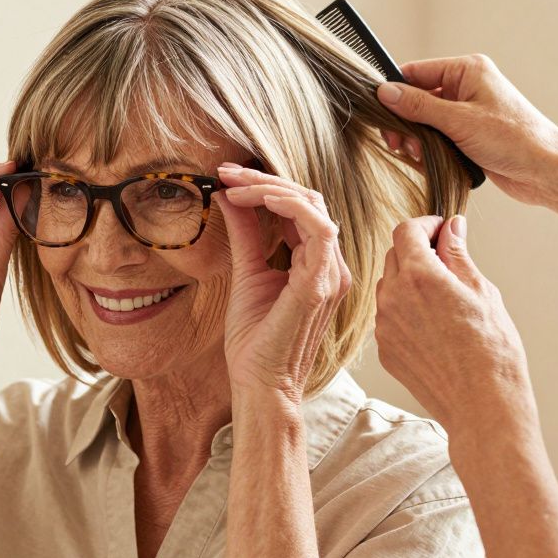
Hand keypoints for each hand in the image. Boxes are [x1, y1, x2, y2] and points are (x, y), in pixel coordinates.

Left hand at [215, 164, 351, 403]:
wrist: (259, 385)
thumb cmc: (256, 341)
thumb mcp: (247, 274)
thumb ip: (246, 236)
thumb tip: (231, 197)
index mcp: (317, 265)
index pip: (301, 208)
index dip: (267, 187)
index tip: (228, 177)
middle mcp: (331, 266)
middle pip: (310, 200)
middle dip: (266, 180)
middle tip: (227, 172)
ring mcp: (331, 274)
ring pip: (314, 206)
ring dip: (271, 189)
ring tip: (234, 185)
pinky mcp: (320, 284)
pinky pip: (317, 228)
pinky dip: (287, 206)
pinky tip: (254, 201)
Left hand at [374, 215, 534, 435]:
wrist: (482, 406)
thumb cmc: (492, 351)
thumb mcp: (483, 292)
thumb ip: (459, 255)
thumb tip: (452, 228)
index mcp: (419, 276)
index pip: (406, 231)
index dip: (425, 225)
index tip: (442, 230)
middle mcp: (393, 298)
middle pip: (394, 255)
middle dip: (417, 250)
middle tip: (448, 259)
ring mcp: (384, 326)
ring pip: (389, 286)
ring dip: (409, 281)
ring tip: (444, 296)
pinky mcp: (385, 349)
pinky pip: (389, 316)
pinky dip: (405, 310)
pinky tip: (435, 325)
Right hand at [375, 54, 557, 205]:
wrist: (545, 171)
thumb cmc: (514, 139)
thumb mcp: (459, 121)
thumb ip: (418, 106)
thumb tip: (385, 92)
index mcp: (467, 71)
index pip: (415, 72)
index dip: (394, 92)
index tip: (379, 114)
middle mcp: (466, 87)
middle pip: (416, 99)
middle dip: (405, 123)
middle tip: (398, 144)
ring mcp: (467, 112)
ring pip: (423, 122)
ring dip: (416, 140)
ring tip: (417, 155)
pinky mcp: (468, 134)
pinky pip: (436, 137)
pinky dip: (428, 151)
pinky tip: (430, 163)